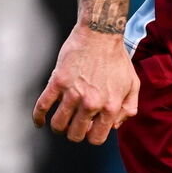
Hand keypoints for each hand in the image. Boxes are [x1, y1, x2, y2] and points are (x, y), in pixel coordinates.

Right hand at [32, 24, 139, 144]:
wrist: (101, 34)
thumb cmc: (117, 58)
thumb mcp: (133, 83)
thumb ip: (129, 107)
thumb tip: (115, 126)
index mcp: (111, 105)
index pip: (96, 138)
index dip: (92, 136)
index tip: (89, 128)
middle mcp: (92, 102)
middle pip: (75, 134)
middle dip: (74, 133)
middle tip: (74, 124)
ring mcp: (73, 93)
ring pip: (58, 124)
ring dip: (58, 126)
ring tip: (61, 120)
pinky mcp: (58, 82)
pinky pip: (42, 107)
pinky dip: (38, 118)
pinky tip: (40, 121)